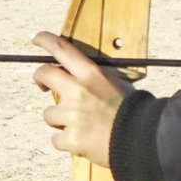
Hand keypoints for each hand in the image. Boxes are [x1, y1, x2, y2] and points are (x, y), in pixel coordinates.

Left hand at [31, 32, 130, 167]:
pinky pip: (57, 139)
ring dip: (58, 119)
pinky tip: (80, 142)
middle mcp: (78, 91)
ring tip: (77, 124)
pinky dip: (66, 141)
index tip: (37, 38)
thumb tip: (86, 78)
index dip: (45, 40)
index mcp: (92, 75)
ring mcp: (72, 116)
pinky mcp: (71, 139)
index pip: (62, 49)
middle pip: (44, 74)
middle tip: (43, 85)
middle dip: (40, 78)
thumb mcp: (120, 85)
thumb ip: (98, 80)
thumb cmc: (135, 111)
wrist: (143, 138)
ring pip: (48, 114)